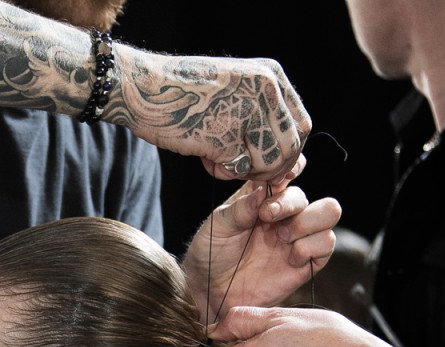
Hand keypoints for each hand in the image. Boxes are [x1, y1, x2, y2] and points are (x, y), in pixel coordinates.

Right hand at [115, 45, 310, 183]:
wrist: (144, 87)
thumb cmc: (180, 89)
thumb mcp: (233, 85)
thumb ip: (258, 107)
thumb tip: (279, 149)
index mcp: (271, 77)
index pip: (300, 124)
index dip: (286, 150)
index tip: (268, 161)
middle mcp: (266, 92)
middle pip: (290, 147)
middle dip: (270, 167)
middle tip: (242, 167)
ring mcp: (249, 114)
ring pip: (270, 163)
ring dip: (245, 171)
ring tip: (218, 159)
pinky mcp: (227, 137)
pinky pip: (240, 170)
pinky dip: (223, 171)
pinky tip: (205, 158)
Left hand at [182, 161, 340, 321]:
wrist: (210, 290)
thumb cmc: (212, 253)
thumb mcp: (219, 225)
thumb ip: (242, 206)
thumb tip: (265, 189)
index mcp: (263, 197)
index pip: (289, 171)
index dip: (293, 167)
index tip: (282, 176)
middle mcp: (285, 214)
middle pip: (308, 194)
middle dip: (290, 202)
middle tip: (266, 216)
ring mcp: (297, 236)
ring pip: (329, 212)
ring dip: (306, 222)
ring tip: (281, 237)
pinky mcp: (306, 261)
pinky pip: (326, 243)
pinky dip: (310, 247)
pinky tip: (290, 257)